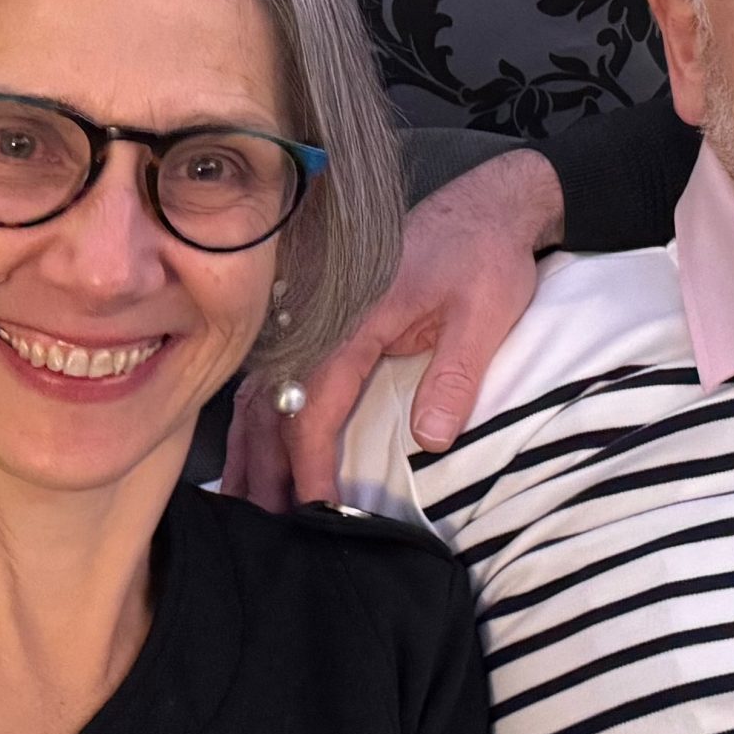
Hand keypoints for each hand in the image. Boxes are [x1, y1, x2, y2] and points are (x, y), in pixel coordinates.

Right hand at [222, 149, 563, 510]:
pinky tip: (253, 453)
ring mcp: (315, 317)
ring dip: (253, 448)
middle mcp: (320, 318)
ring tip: (247, 504)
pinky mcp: (322, 319)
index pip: (315, 404)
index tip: (315, 507)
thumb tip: (430, 440)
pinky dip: (261, 418)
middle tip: (264, 527)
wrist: (487, 206)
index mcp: (354, 318)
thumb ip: (454, 375)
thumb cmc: (486, 256)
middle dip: (265, 468)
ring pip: (266, 391)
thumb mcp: (484, 315)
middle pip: (275, 404)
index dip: (310, 462)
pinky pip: (279, 375)